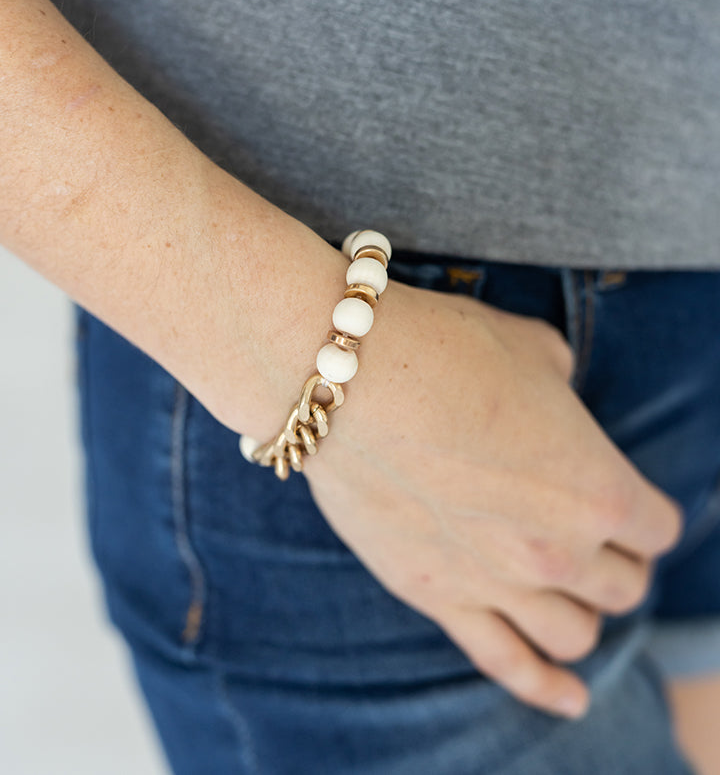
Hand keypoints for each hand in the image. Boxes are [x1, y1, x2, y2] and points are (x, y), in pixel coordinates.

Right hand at [300, 279, 682, 717]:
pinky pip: (508, 664)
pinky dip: (546, 688)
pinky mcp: (439, 597)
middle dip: (617, 562)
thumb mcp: (533, 349)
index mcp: (598, 487)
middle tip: (594, 539)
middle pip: (623, 587)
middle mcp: (560, 549)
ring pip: (576, 634)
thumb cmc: (447, 351)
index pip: (658, 527)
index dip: (646, 512)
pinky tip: (571, 701)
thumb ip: (564, 387)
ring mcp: (499, 582)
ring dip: (583, 614)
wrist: (350, 383)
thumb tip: (555, 398)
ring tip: (568, 591)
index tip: (626, 500)